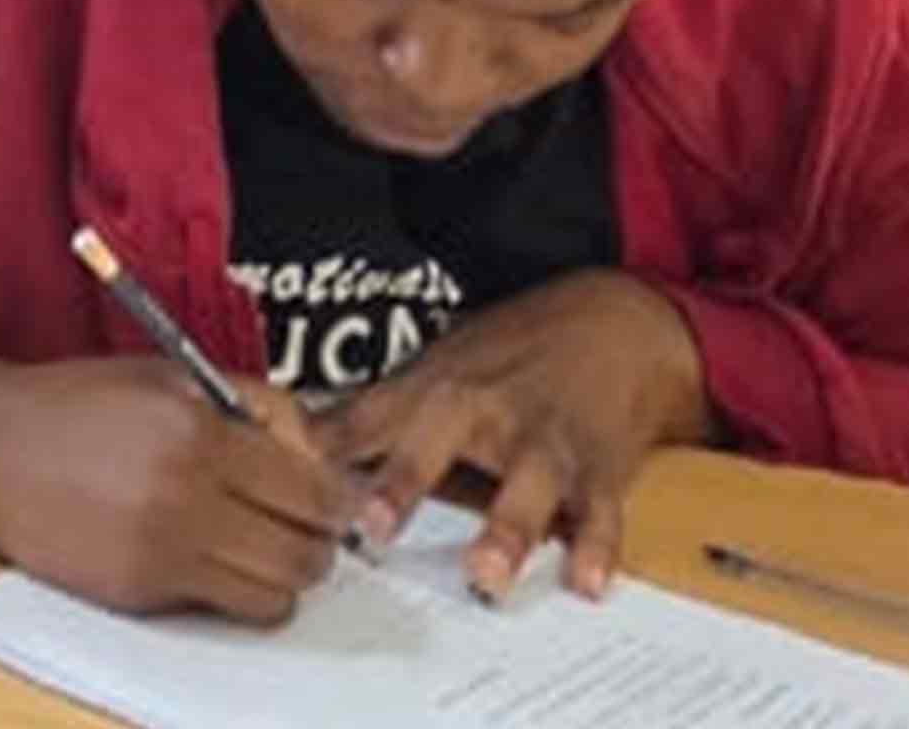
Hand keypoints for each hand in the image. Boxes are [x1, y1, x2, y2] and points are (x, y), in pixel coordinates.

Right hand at [0, 356, 352, 626]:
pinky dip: (229, 589)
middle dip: (316, 545)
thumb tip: (317, 455)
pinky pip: (222, 607)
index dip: (335, 501)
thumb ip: (251, 405)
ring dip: (280, 576)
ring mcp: (162, 549)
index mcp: (198, 431)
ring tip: (257, 548)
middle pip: (305, 554)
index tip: (329, 500)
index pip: (314, 493)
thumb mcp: (167, 376)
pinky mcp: (140, 590)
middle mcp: (185, 494)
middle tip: (301, 529)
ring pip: (275, 595)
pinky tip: (205, 557)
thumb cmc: (77, 405)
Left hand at [321, 272, 708, 598]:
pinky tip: (586, 583)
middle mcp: (488, 412)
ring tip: (486, 574)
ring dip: (506, 530)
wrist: (612, 325)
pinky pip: (600, 515)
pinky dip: (597, 548)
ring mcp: (546, 442)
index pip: (374, 417)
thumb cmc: (510, 355)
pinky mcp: (599, 471)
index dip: (334, 444)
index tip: (299, 471)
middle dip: (404, 481)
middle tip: (373, 525)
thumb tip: (296, 440)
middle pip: (440, 443)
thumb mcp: (437, 368)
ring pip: (527, 484)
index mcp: (438, 387)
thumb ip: (373, 413)